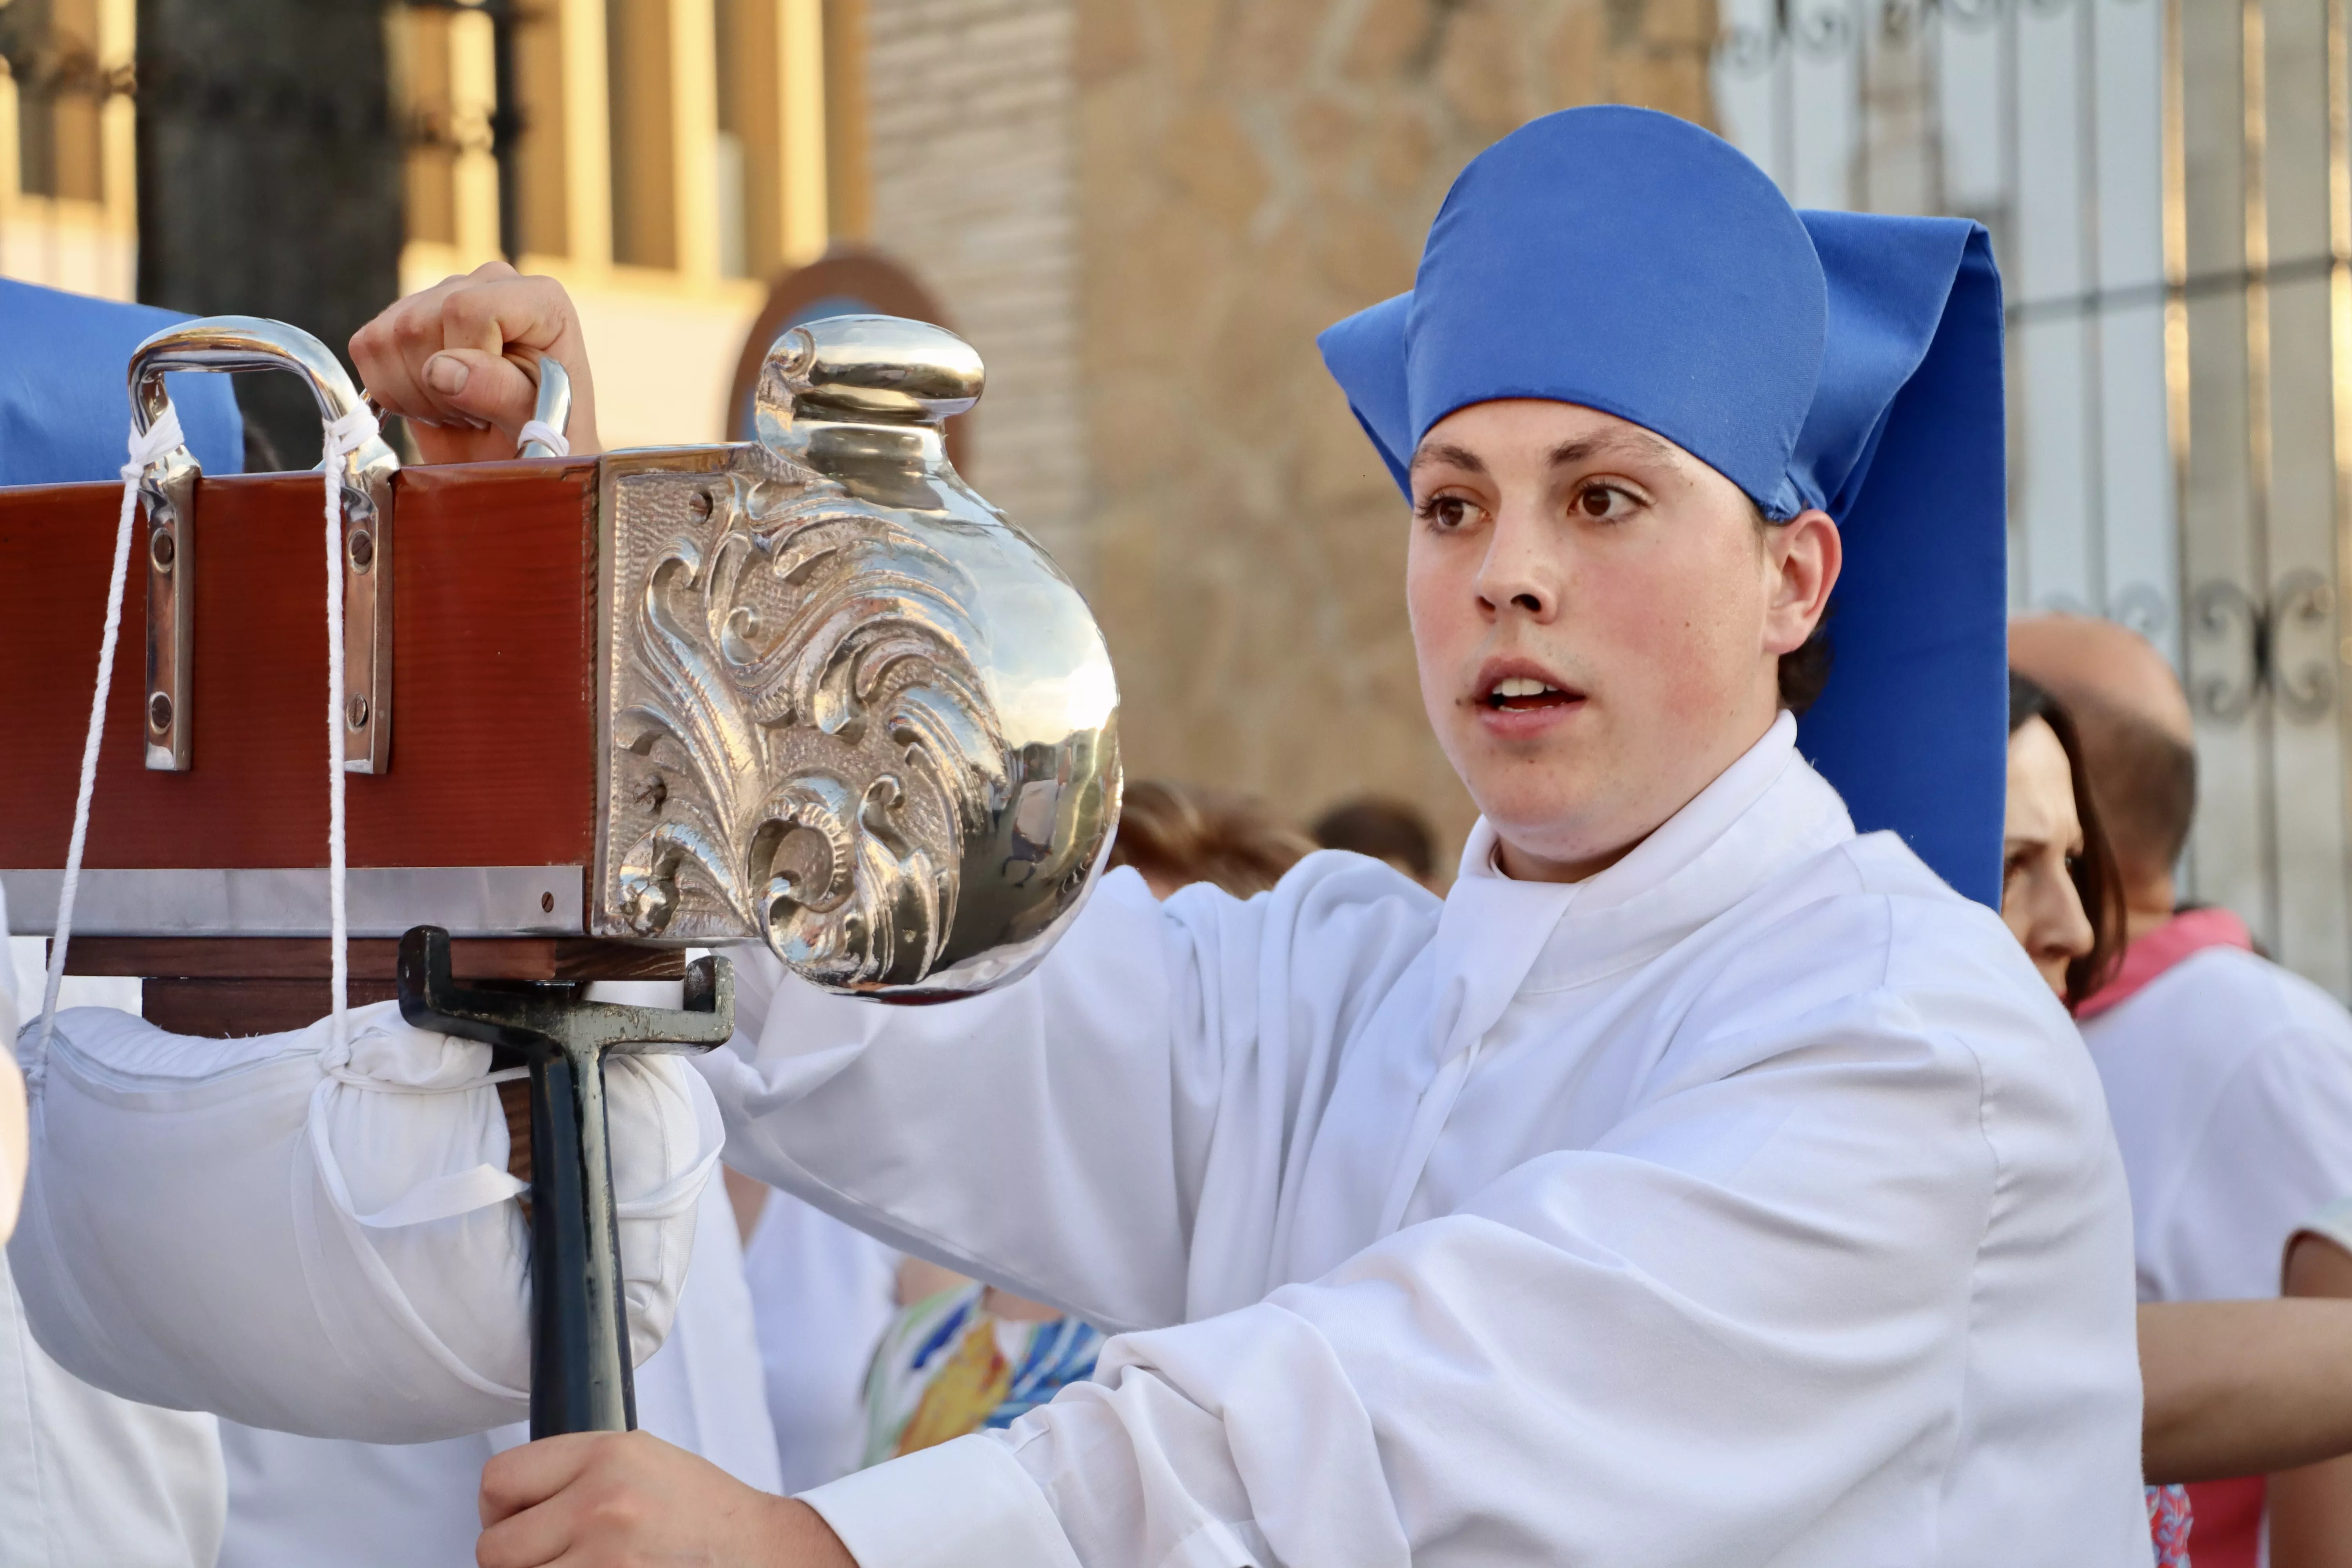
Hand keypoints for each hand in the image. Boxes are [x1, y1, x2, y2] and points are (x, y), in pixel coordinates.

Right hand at [348, 261, 600, 465]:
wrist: (518, 451)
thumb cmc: (543, 435)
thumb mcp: (539, 422)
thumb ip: (500, 392)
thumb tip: (440, 371)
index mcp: (537, 299)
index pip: (466, 309)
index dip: (469, 363)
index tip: (494, 401)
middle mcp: (487, 283)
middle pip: (418, 325)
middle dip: (439, 390)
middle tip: (477, 415)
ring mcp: (440, 297)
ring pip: (385, 339)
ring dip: (415, 395)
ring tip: (458, 410)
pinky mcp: (402, 319)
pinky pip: (366, 349)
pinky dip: (392, 392)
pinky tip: (433, 404)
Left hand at [477, 1430, 855, 1567]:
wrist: (760, 1553)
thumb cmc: (702, 1514)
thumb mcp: (641, 1461)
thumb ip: (575, 1471)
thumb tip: (508, 1503)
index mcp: (607, 1454)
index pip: (498, 1480)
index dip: (502, 1510)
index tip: (521, 1523)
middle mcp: (601, 1503)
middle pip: (496, 1547)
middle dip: (519, 1557)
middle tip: (559, 1555)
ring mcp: (605, 1559)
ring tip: (583, 1565)